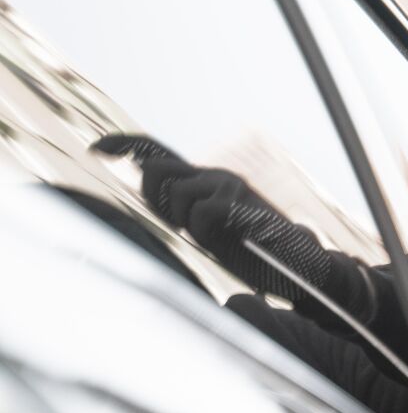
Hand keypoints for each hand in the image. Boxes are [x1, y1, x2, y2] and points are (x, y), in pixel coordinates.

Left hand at [92, 134, 375, 319]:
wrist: (305, 266)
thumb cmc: (257, 254)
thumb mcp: (210, 232)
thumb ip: (182, 211)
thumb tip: (147, 193)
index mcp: (206, 181)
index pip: (154, 153)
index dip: (123, 146)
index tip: (97, 150)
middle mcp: (216, 175)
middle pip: (155, 170)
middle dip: (156, 197)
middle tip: (184, 224)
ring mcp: (229, 186)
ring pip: (177, 193)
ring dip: (185, 219)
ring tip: (216, 236)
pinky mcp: (240, 203)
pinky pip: (201, 214)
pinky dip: (206, 231)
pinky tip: (229, 239)